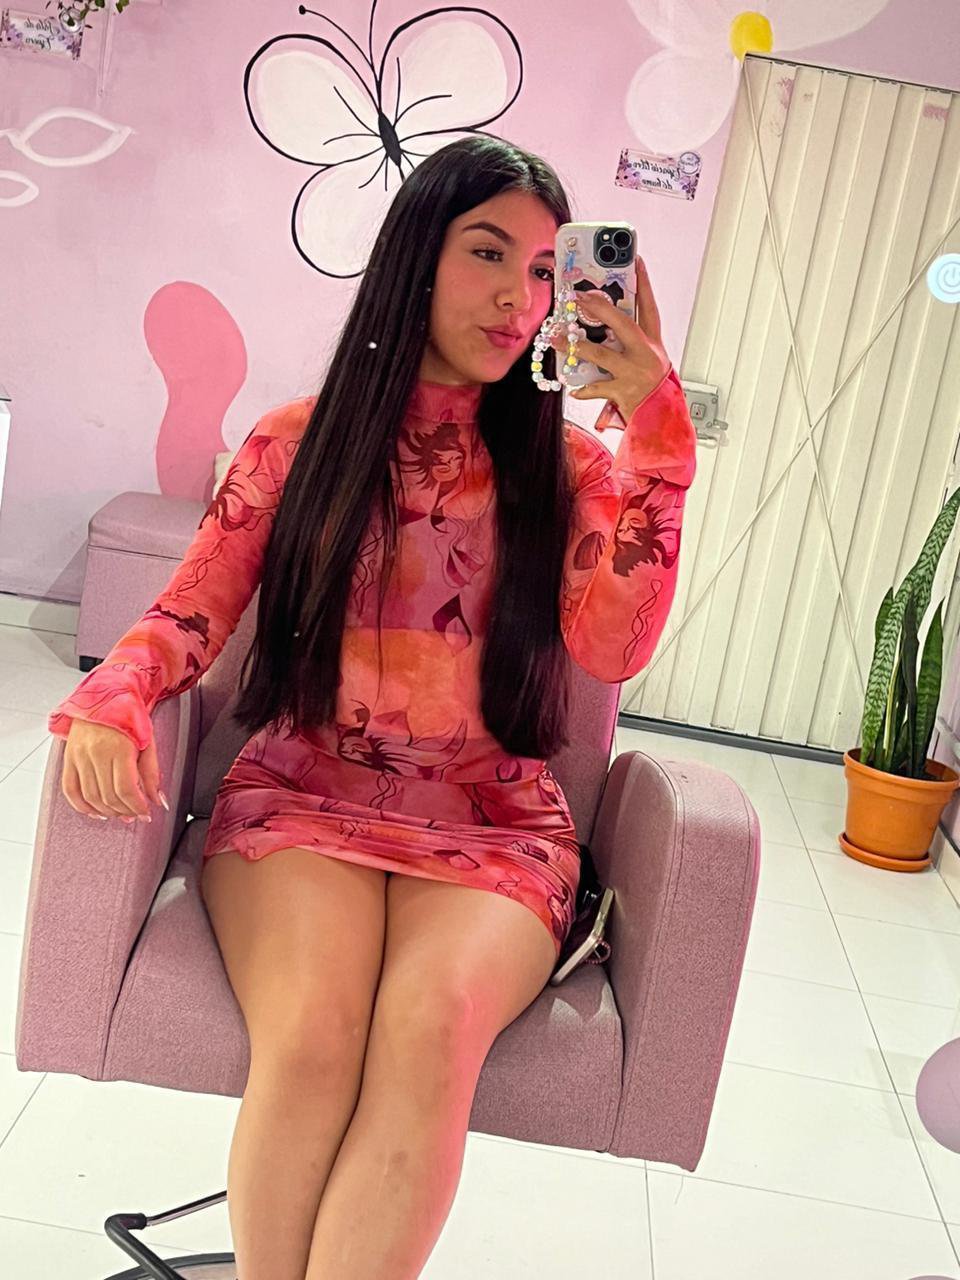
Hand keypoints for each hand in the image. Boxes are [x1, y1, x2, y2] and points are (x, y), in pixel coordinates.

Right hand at [62, 719, 164, 823]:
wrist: (107, 694)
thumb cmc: (130, 717)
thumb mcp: (148, 742)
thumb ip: (152, 774)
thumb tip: (158, 801)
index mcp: (119, 748)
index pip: (125, 789)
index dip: (137, 806)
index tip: (146, 814)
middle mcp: (96, 752)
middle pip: (108, 795)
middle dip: (124, 811)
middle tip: (135, 815)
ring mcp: (79, 755)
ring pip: (90, 796)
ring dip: (106, 811)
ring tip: (120, 815)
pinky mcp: (69, 757)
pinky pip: (70, 789)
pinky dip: (81, 805)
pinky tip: (94, 812)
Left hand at [551, 257, 670, 428]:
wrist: (662, 421)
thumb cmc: (651, 390)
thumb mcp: (646, 361)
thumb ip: (626, 344)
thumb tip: (598, 329)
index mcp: (653, 343)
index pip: (649, 307)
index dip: (643, 284)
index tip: (636, 260)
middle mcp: (647, 355)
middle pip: (623, 325)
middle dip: (601, 310)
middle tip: (581, 298)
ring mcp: (635, 374)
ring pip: (603, 355)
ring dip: (578, 347)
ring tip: (559, 339)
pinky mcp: (624, 392)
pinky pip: (597, 387)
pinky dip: (584, 388)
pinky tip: (574, 387)